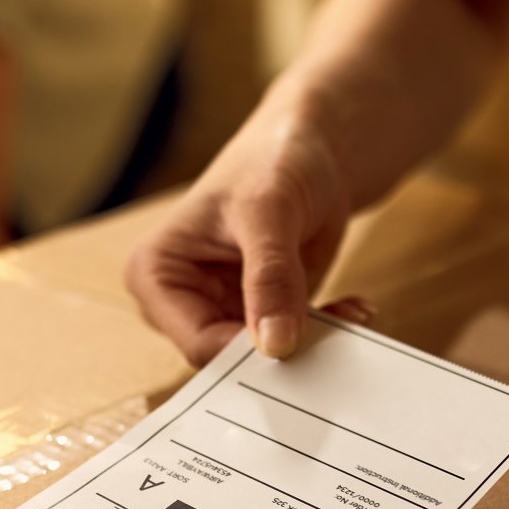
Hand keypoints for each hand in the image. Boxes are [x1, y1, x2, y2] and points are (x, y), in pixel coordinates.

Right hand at [124, 103, 361, 364]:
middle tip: (334, 331)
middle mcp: (181, 300)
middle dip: (281, 351)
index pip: (197, 342)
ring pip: (264, 358)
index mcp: (155, 275)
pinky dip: (325, 332)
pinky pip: (290, 345)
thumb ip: (270, 278)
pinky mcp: (258, 314)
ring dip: (311, 343)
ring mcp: (220, 309)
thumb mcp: (269, 213)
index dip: (247, 353)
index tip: (297, 344)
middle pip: (227, 358)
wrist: (311, 149)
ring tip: (350, 313)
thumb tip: (275, 345)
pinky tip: (352, 308)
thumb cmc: (273, 161)